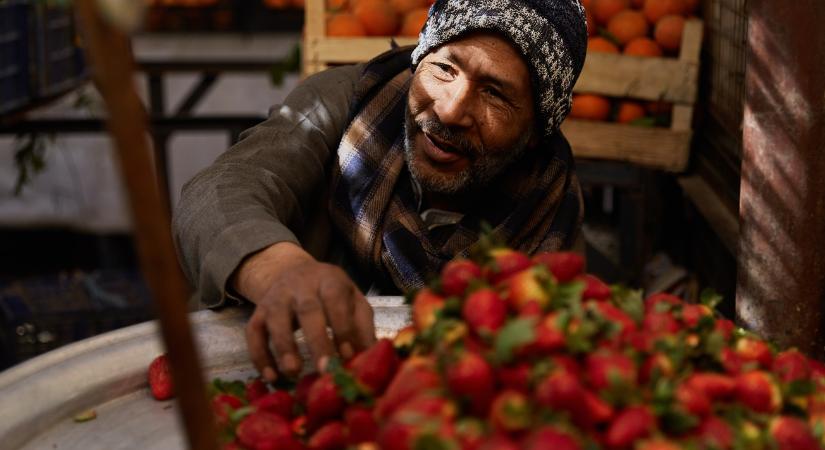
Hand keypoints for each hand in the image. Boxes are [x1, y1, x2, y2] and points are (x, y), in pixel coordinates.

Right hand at [232, 242, 375, 380]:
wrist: (295, 273)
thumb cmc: (332, 295)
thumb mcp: (353, 301)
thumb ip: (362, 327)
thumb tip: (370, 358)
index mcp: (329, 280)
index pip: (336, 300)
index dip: (342, 327)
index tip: (348, 356)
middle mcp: (300, 285)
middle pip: (308, 311)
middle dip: (317, 341)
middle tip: (325, 370)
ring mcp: (276, 297)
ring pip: (276, 320)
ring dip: (284, 347)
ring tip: (293, 372)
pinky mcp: (258, 313)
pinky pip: (253, 334)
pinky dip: (259, 356)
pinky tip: (271, 377)